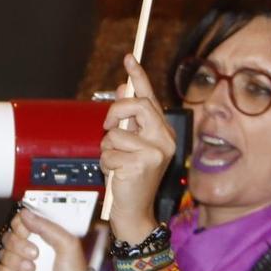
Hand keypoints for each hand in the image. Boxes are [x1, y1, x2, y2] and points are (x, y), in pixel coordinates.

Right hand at [0, 209, 85, 270]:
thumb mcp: (67, 245)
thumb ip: (47, 226)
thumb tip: (25, 213)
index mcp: (42, 237)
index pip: (20, 222)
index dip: (21, 225)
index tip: (27, 231)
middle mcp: (28, 249)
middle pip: (9, 236)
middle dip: (20, 245)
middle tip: (35, 254)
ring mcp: (18, 265)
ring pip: (3, 254)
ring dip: (16, 261)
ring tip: (32, 270)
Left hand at [101, 55, 175, 243]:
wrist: (135, 212)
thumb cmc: (132, 179)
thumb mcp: (131, 145)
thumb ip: (129, 120)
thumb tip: (121, 88)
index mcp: (163, 132)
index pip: (150, 97)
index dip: (138, 76)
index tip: (129, 58)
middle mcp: (165, 139)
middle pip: (136, 105)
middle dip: (115, 112)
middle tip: (107, 126)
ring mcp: (155, 152)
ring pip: (115, 133)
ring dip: (107, 149)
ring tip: (116, 164)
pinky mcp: (141, 164)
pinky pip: (109, 152)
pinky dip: (105, 164)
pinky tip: (116, 176)